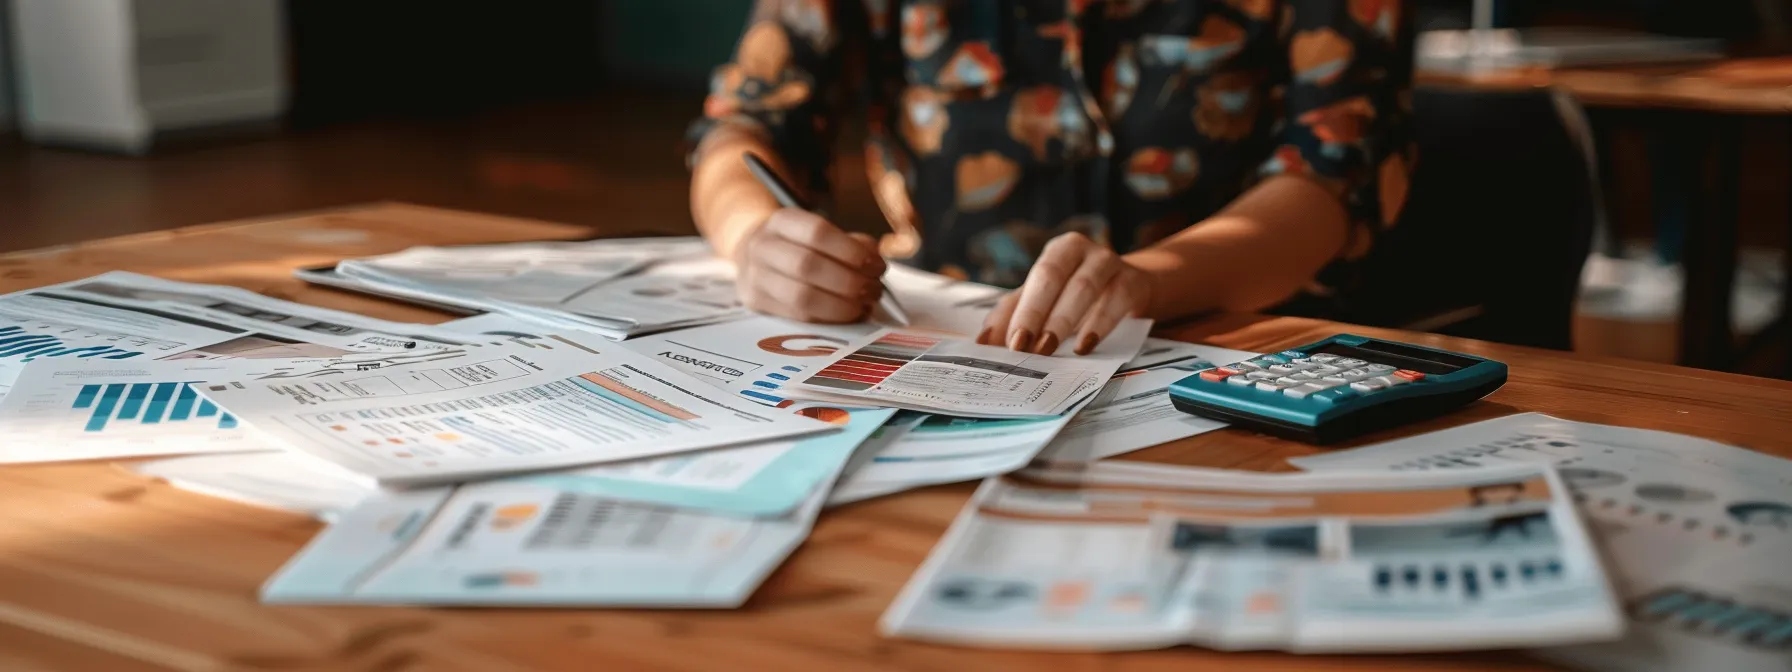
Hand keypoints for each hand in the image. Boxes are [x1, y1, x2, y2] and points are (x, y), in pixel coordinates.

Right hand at [734, 208, 886, 322]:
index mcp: (782, 221)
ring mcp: (755, 277)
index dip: (851, 251)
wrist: (755, 256)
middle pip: (807, 266)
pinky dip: (829, 319)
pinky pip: (797, 317)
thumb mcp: (819, 233)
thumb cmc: (799, 245)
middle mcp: (762, 246)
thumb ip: (850, 244)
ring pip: (800, 297)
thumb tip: (874, 260)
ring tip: (864, 305)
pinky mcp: (756, 304)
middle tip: (874, 289)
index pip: (817, 232)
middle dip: (849, 281)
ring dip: (841, 305)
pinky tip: (848, 315)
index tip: (875, 265)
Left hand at [977, 232, 1150, 354]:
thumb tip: (983, 341)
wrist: (1131, 289)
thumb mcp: (1047, 300)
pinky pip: (1115, 302)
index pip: (1035, 277)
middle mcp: (1083, 251)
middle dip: (1035, 313)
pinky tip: (1083, 345)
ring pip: (1084, 288)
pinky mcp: (1132, 283)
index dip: (1022, 310)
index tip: (1010, 342)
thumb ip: (1014, 315)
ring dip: (1063, 321)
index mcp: (1058, 251)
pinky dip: (1098, 325)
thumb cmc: (1080, 294)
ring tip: (1048, 349)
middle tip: (1023, 347)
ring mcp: (1110, 264)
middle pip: (1054, 276)